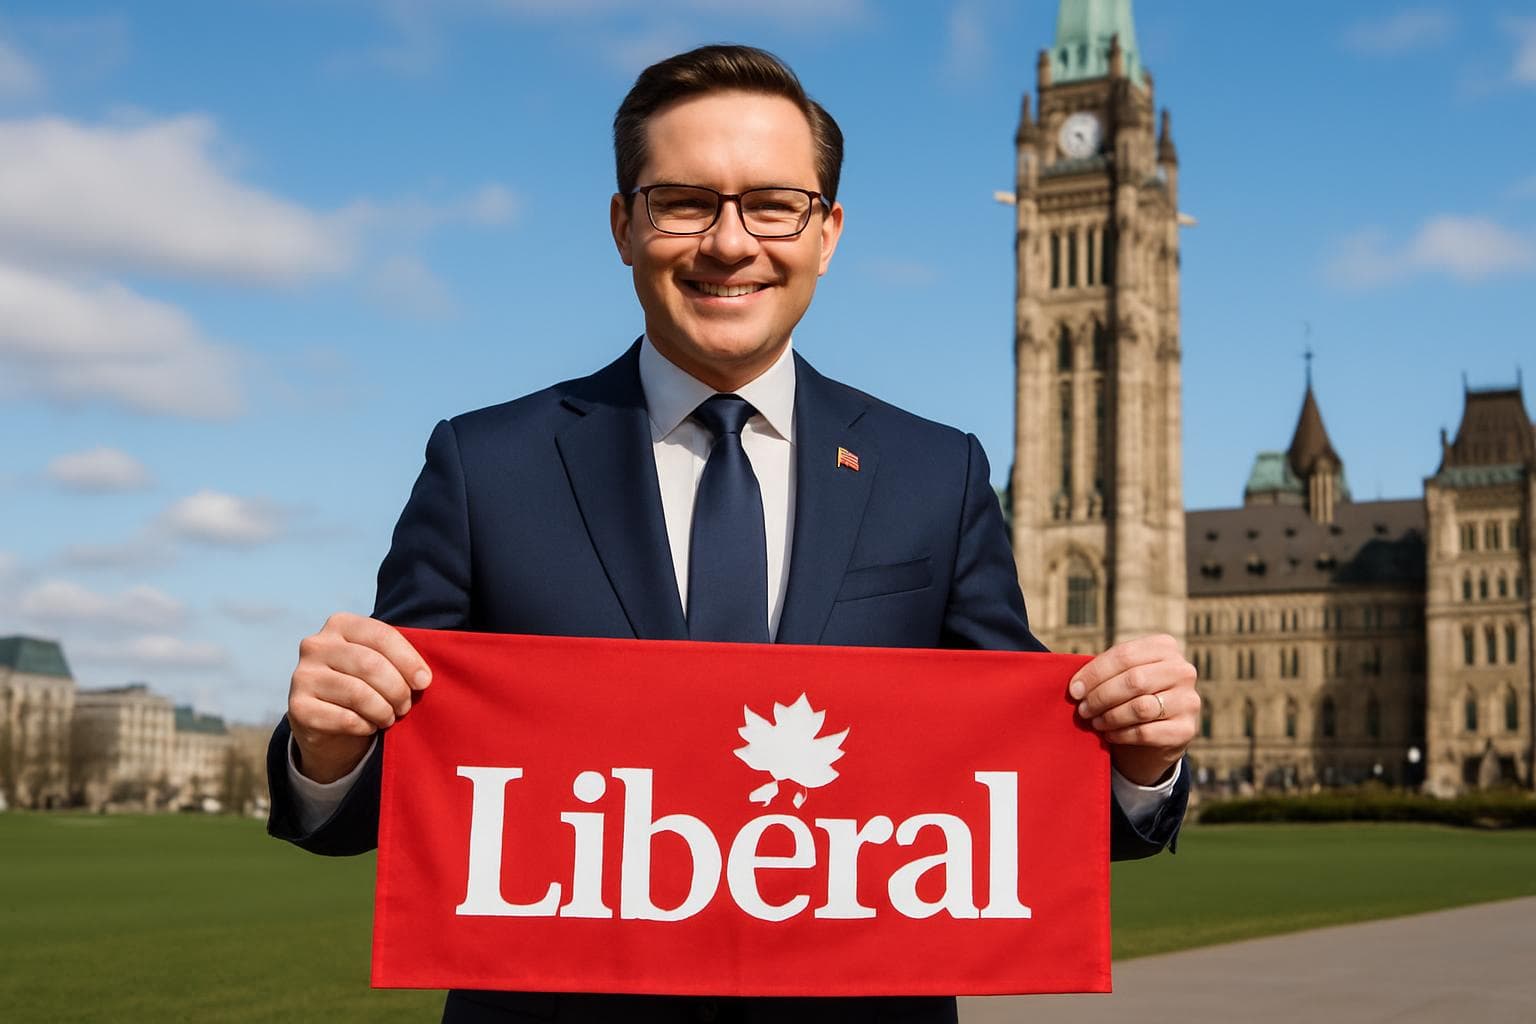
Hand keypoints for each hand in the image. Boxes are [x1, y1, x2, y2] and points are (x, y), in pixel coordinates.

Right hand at [288, 612, 430, 782]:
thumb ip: (397, 660)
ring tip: (390, 717)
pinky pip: (344, 718)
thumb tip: (422, 678)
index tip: (424, 682)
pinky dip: (365, 726)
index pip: (381, 635)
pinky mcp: (298, 707)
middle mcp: (316, 645)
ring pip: (357, 693)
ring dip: (383, 710)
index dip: (408, 660)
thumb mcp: (378, 663)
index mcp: (340, 624)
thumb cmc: (363, 685)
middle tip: (406, 706)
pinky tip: (369, 726)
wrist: (328, 723)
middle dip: (397, 689)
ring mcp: (303, 675)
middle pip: (370, 665)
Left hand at [1068, 634, 1198, 786]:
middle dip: (1101, 696)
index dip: (1094, 673)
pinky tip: (1109, 735)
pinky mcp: (1187, 729)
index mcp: (1165, 647)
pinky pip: (1146, 732)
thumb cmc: (1132, 697)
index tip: (1074, 690)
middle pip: (1134, 680)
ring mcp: (1189, 700)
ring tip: (1094, 721)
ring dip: (1110, 716)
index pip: (1124, 655)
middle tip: (1082, 709)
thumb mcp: (1122, 676)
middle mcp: (1183, 670)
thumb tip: (1076, 688)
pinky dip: (1121, 734)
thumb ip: (1104, 673)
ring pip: (1140, 707)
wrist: (1157, 735)